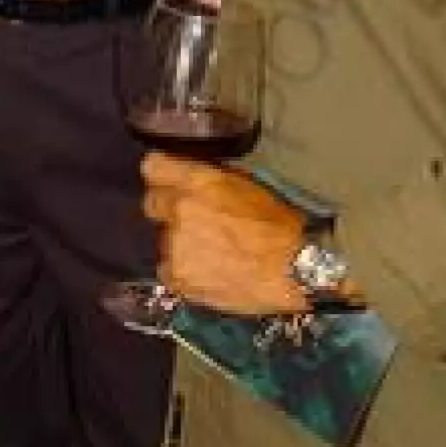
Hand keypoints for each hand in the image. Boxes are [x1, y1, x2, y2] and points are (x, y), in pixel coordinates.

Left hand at [142, 155, 329, 315]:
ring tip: (211, 253)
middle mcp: (179, 211)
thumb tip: (194, 181)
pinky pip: (168, 270)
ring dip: (181, 243)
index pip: (153, 167)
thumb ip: (211, 182)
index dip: (162, 174)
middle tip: (194, 221)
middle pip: (152, 204)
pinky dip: (183, 272)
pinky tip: (207, 273)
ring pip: (164, 240)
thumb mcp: (248, 187)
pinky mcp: (178, 279)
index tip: (169, 181)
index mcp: (198, 182)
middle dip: (169, 209)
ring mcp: (175, 247)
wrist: (293, 272)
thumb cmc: (279, 226)